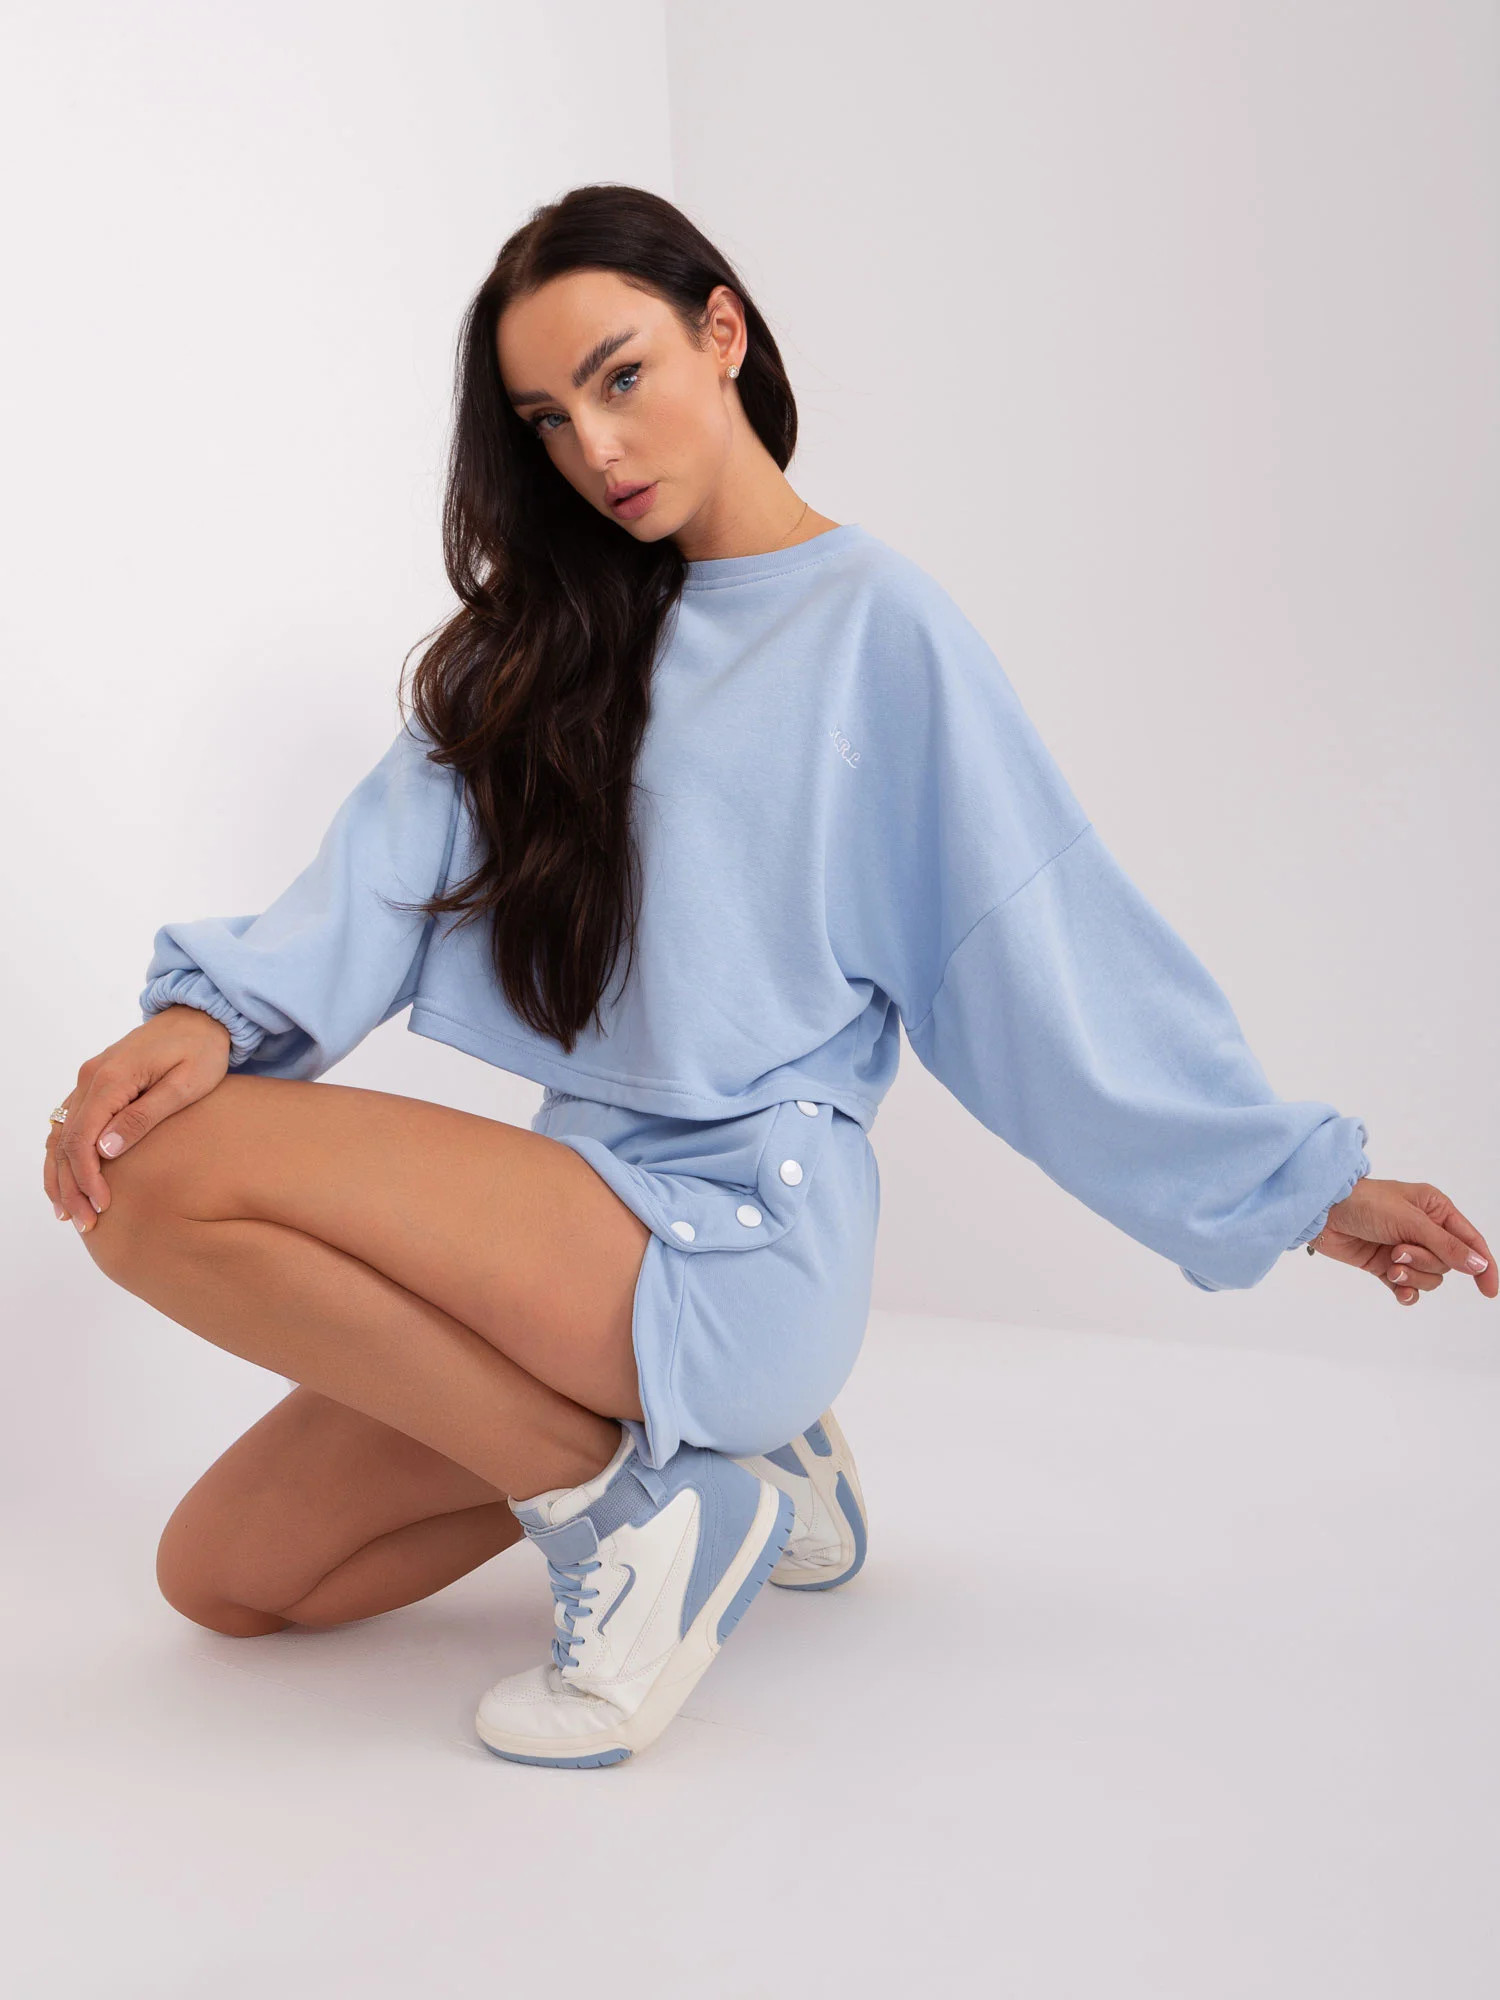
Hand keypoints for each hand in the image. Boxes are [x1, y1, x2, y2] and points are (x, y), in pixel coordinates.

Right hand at [44, 1006, 233, 1234]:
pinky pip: (68, 1123)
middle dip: (71, 1186)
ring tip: (70, 1213)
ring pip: (59, 1134)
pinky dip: (63, 1154)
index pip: (83, 1137)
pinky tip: (67, 1182)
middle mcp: (90, 1077)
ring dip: (60, 1175)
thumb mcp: (184, 1085)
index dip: (86, 1177)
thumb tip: (106, 1151)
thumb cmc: (201, 1050)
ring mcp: (89, 1079)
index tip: (101, 1206)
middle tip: (86, 1223)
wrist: (200, 1017)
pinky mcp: (95, 1083)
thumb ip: (144, 1117)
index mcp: (111, 1078)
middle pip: (65, 1140)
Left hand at [1308, 1176, 1495, 1306]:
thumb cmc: (1365, 1203)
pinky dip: (1405, 1291)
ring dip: (1412, 1274)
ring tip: (1390, 1262)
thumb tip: (1478, 1266)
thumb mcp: (1410, 1221)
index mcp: (1435, 1209)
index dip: (1483, 1265)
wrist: (1321, 1213)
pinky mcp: (1385, 1266)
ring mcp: (1405, 1249)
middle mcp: (1424, 1229)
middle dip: (1425, 1261)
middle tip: (1398, 1249)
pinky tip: (1397, 1287)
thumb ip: (1446, 1246)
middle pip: (1447, 1263)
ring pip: (1429, 1277)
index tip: (1489, 1291)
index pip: (1470, 1241)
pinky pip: (1408, 1288)